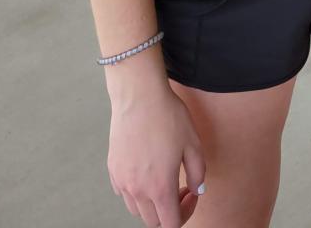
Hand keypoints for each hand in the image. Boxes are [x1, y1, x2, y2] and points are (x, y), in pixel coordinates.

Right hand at [107, 77, 205, 226]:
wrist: (139, 96)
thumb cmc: (168, 117)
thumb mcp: (193, 143)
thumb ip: (198, 173)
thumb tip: (197, 190)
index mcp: (160, 187)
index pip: (171, 224)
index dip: (186, 214)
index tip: (191, 194)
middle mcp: (138, 190)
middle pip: (153, 221)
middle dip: (170, 210)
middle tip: (181, 186)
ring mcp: (122, 181)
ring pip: (137, 209)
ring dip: (152, 202)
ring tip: (163, 178)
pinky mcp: (112, 169)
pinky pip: (124, 193)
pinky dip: (136, 191)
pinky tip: (147, 169)